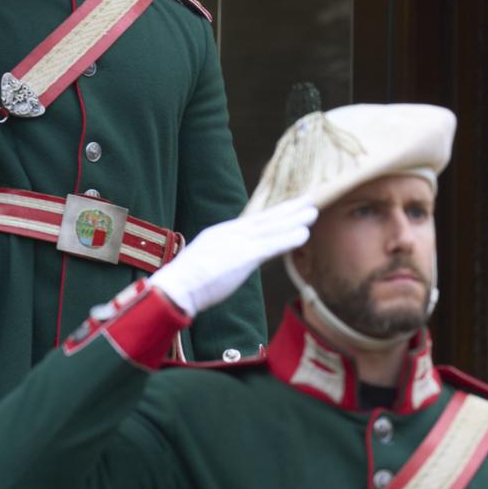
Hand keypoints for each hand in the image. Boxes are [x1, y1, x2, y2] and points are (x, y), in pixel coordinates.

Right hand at [149, 203, 317, 315]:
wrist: (175, 288)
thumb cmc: (186, 284)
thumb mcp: (206, 264)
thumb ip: (222, 261)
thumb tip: (230, 266)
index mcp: (220, 234)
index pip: (253, 222)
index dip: (272, 214)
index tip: (288, 207)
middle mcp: (230, 233)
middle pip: (265, 218)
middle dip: (288, 209)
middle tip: (308, 199)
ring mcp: (237, 243)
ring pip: (272, 227)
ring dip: (295, 219)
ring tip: (313, 211)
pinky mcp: (243, 256)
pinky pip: (272, 244)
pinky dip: (289, 238)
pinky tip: (304, 233)